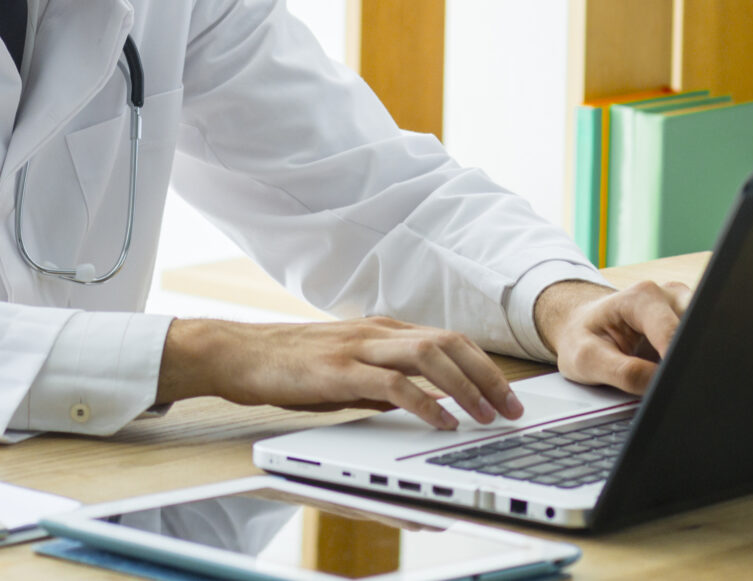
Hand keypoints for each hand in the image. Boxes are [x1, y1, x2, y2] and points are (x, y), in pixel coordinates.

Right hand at [158, 315, 524, 430]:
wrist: (241, 354)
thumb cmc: (293, 365)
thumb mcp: (349, 370)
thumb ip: (384, 381)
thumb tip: (421, 401)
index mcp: (385, 329)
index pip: (450, 340)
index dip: (484, 366)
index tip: (507, 396)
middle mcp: (379, 332)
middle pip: (450, 343)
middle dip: (487, 376)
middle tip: (511, 409)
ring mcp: (360, 347)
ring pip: (430, 356)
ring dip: (465, 387)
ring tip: (486, 416)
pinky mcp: (340, 370)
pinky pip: (393, 384)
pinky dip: (424, 402)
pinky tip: (441, 422)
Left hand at [532, 278, 689, 395]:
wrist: (580, 326)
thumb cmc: (581, 339)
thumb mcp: (587, 360)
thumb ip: (624, 373)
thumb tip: (660, 386)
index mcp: (641, 297)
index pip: (673, 332)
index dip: (675, 361)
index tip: (671, 384)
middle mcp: (668, 295)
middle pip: (696, 328)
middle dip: (689, 359)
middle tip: (676, 386)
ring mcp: (682, 305)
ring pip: (703, 334)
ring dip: (691, 359)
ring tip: (673, 379)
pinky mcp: (689, 320)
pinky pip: (700, 340)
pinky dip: (690, 359)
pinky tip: (676, 372)